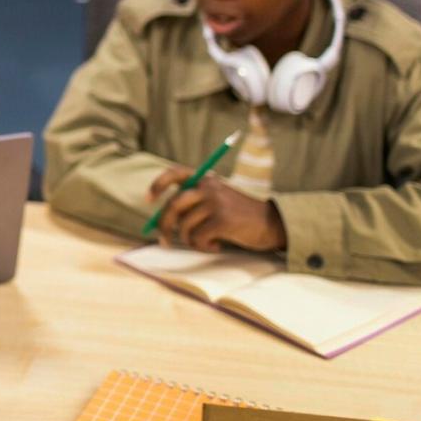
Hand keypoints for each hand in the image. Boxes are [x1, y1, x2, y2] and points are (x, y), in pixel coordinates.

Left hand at [147, 167, 285, 252]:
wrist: (272, 224)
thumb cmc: (238, 217)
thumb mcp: (215, 203)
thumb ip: (192, 206)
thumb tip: (161, 222)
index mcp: (206, 180)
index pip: (175, 173)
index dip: (158, 185)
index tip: (148, 200)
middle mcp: (209, 187)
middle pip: (173, 205)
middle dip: (164, 225)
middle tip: (163, 241)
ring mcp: (216, 202)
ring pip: (185, 226)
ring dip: (191, 241)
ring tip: (206, 242)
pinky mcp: (222, 220)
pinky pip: (198, 238)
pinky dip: (204, 246)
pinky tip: (217, 245)